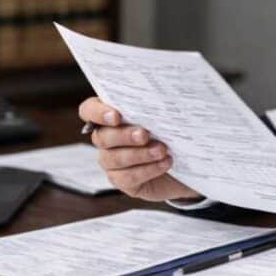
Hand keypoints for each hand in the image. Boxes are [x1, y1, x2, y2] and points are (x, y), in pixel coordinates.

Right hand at [78, 97, 201, 201]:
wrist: (186, 159)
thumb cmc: (172, 130)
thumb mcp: (166, 114)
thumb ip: (156, 105)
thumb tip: (163, 95)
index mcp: (111, 115)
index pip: (89, 110)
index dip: (97, 112)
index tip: (116, 116)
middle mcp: (106, 138)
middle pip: (102, 137)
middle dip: (124, 135)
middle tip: (145, 135)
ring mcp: (111, 161)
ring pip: (113, 158)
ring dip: (139, 154)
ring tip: (161, 150)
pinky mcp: (122, 180)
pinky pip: (127, 177)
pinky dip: (148, 170)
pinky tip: (164, 163)